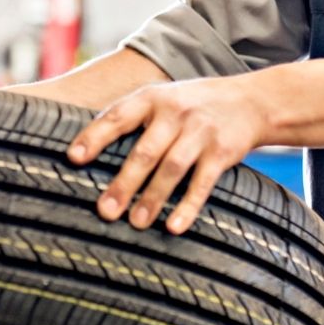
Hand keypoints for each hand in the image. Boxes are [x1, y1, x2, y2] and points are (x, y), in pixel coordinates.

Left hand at [66, 77, 269, 234]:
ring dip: (152, 198)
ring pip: (172, 168)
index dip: (94, 136)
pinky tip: (174, 226)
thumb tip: (85, 148)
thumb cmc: (191, 105)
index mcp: (152, 98)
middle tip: (104, 211)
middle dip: (124, 183)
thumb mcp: (162, 99)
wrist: (250, 100)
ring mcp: (200, 131)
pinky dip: (188, 205)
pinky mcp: (223, 152)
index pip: (118, 116)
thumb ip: (131, 117)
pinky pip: (203, 182)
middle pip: (145, 151)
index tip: (73, 158)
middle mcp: (174, 112)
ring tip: (135, 223)